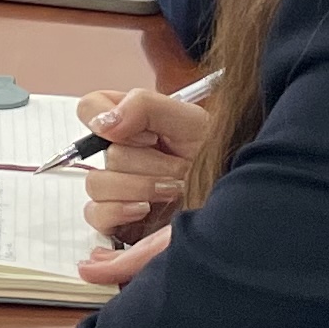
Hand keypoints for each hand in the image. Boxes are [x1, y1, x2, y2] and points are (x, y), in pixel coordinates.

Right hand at [69, 84, 215, 286]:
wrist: (237, 203)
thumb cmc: (219, 158)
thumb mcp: (190, 120)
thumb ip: (143, 106)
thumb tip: (102, 122)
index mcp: (134, 123)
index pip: (92, 108)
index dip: (106, 117)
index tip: (143, 133)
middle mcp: (123, 155)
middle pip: (102, 153)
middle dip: (146, 162)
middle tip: (177, 167)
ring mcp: (120, 189)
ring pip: (98, 184)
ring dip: (140, 186)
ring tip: (171, 189)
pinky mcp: (121, 221)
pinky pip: (97, 215)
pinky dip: (119, 211)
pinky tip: (145, 209)